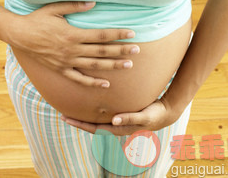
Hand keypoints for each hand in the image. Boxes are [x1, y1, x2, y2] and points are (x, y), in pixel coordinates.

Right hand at [6, 1, 139, 87]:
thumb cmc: (37, 19)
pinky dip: (93, 82)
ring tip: (128, 65)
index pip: (101, 35)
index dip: (118, 34)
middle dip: (121, 51)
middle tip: (137, 50)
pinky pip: (79, 78)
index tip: (132, 33)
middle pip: (102, 51)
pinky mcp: (61, 69)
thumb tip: (93, 2)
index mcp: (73, 34)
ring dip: (112, 66)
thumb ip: (75, 5)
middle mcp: (72, 50)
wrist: (19, 35)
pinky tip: (105, 84)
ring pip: (94, 65)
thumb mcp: (55, 8)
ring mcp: (67, 62)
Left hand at [61, 97, 181, 134]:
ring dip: (84, 114)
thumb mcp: (144, 117)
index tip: (66, 118)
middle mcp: (115, 124)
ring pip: (96, 118)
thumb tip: (113, 120)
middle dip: (77, 119)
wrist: (165, 112)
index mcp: (118, 128)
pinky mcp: (120, 111)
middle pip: (91, 124)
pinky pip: (103, 111)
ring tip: (71, 106)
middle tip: (62, 113)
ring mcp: (117, 119)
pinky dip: (94, 108)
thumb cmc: (154, 114)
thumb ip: (130, 118)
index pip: (94, 128)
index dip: (79, 123)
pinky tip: (88, 100)